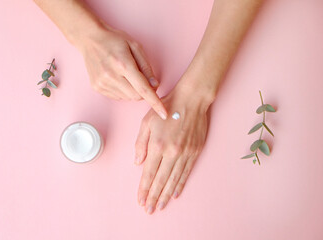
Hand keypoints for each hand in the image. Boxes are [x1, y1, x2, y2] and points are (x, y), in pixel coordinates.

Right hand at [78, 24, 166, 118]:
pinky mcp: (97, 87)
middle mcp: (111, 76)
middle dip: (143, 91)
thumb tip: (155, 86)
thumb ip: (146, 67)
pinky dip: (122, 91)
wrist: (90, 39)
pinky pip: (117, 97)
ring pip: (127, 98)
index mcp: (123, 64)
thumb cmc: (114, 40)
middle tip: (140, 78)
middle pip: (136, 96)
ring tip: (125, 74)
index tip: (164, 114)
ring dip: (132, 90)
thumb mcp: (135, 47)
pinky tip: (117, 77)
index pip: (143, 89)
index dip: (155, 102)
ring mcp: (102, 83)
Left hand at [134, 82, 213, 213]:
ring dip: (166, 194)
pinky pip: (186, 172)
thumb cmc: (166, 108)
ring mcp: (185, 153)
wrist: (191, 100)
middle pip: (161, 180)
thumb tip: (138, 163)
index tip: (141, 200)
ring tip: (161, 206)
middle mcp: (172, 152)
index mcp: (157, 145)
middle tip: (149, 209)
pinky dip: (180, 184)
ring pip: (174, 179)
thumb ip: (140, 144)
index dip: (144, 188)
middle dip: (154, 197)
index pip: (149, 173)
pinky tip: (176, 193)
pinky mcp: (195, 152)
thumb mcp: (146, 122)